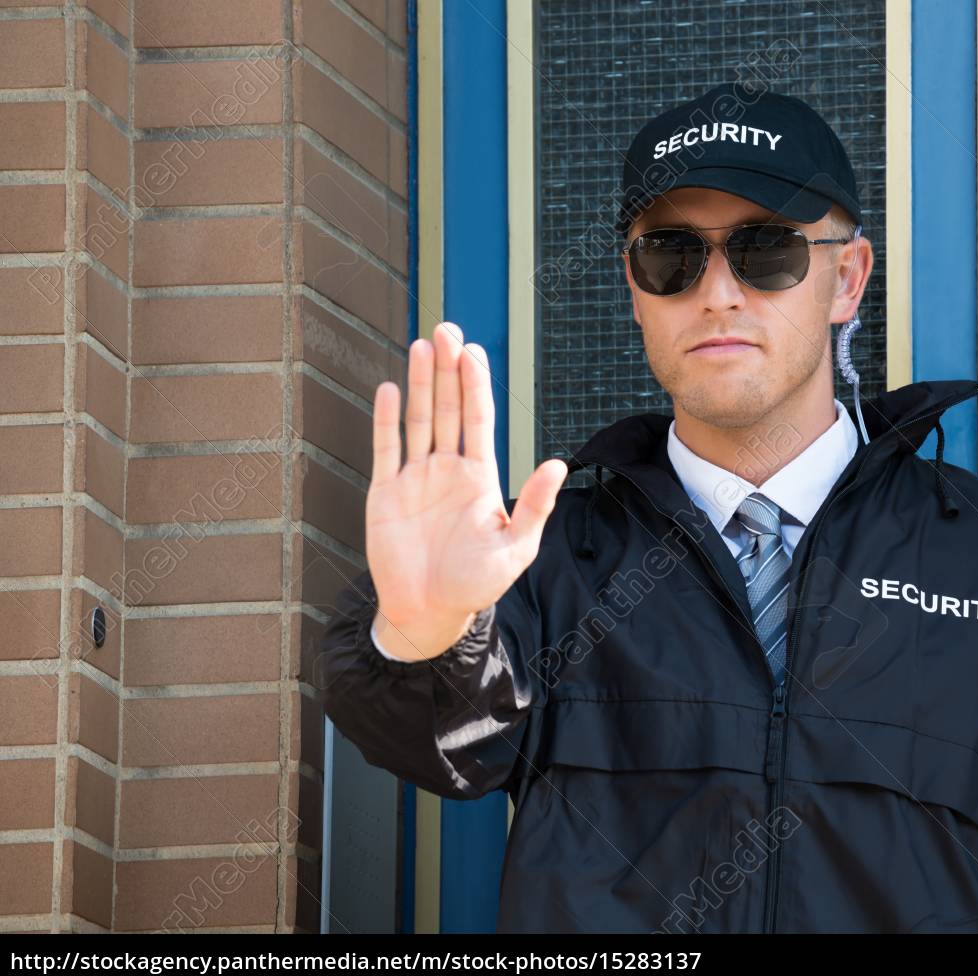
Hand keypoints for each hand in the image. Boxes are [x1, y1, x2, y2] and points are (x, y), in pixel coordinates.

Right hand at [366, 323, 567, 659]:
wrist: (429, 612)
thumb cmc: (475, 584)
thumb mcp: (516, 547)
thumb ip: (534, 505)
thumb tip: (558, 465)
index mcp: (479, 476)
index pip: (479, 418)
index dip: (476, 383)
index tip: (474, 350)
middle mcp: (448, 469)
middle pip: (448, 408)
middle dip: (448, 369)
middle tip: (447, 328)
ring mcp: (415, 478)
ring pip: (419, 420)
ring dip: (420, 384)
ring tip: (422, 345)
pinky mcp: (386, 493)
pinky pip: (386, 449)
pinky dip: (386, 420)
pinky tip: (390, 389)